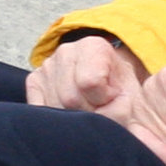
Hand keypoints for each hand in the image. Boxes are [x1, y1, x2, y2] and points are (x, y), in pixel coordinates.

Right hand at [26, 33, 144, 118]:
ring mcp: (47, 66)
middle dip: (88, 112)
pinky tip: (69, 113)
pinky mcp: (34, 81)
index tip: (112, 97)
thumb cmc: (120, 89)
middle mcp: (66, 51)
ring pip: (54, 106)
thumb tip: (101, 117)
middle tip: (100, 108)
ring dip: (72, 118)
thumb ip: (122, 109)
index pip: (89, 82)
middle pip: (70, 98)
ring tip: (87, 108)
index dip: (105, 100)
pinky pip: (39, 108)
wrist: (110, 83)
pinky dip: (55, 118)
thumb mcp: (131, 97)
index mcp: (93, 46)